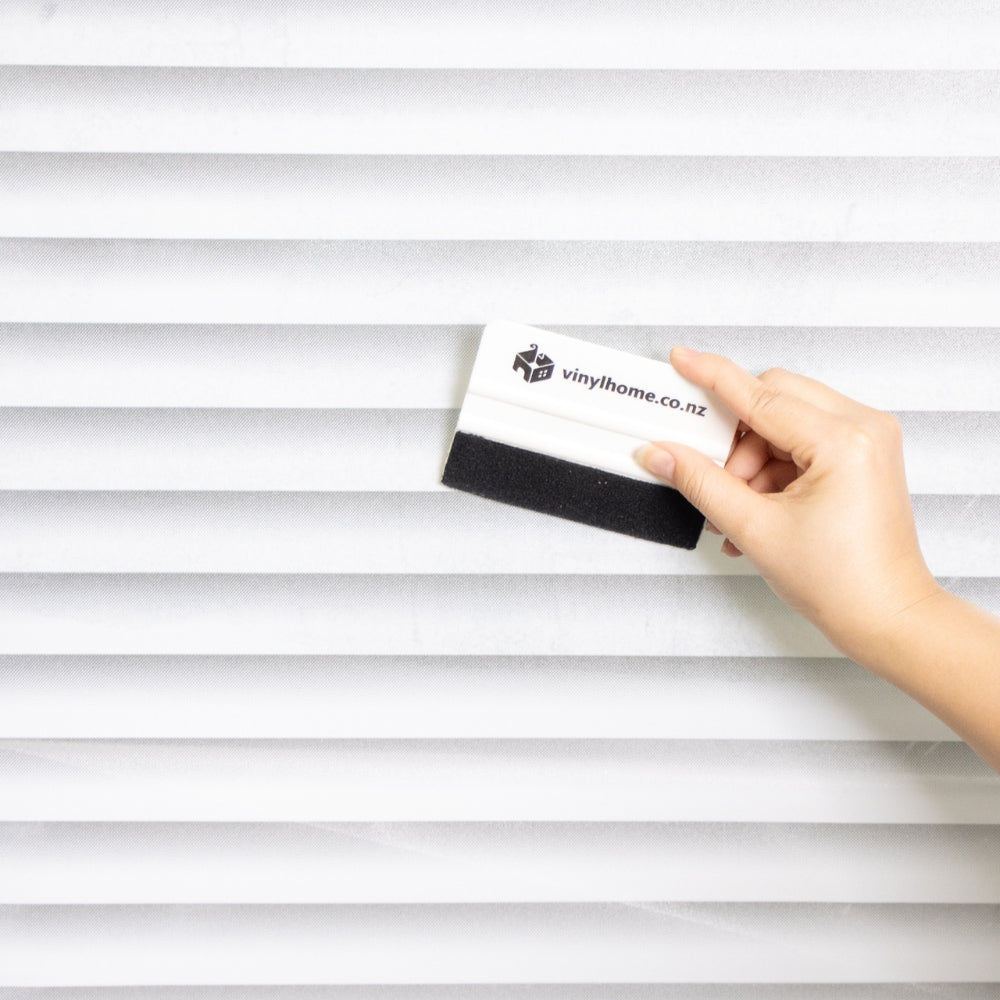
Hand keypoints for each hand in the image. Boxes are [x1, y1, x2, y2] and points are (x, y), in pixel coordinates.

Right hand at [641, 347, 940, 658]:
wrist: (886, 617)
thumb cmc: (844, 583)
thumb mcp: (754, 530)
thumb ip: (701, 482)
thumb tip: (663, 454)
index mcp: (844, 441)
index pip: (760, 396)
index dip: (713, 377)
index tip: (683, 360)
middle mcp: (863, 429)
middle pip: (773, 400)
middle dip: (734, 439)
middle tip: (711, 473)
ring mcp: (867, 440)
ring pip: (784, 422)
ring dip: (751, 459)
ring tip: (742, 508)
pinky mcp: (863, 455)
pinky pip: (801, 441)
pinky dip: (772, 469)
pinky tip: (759, 507)